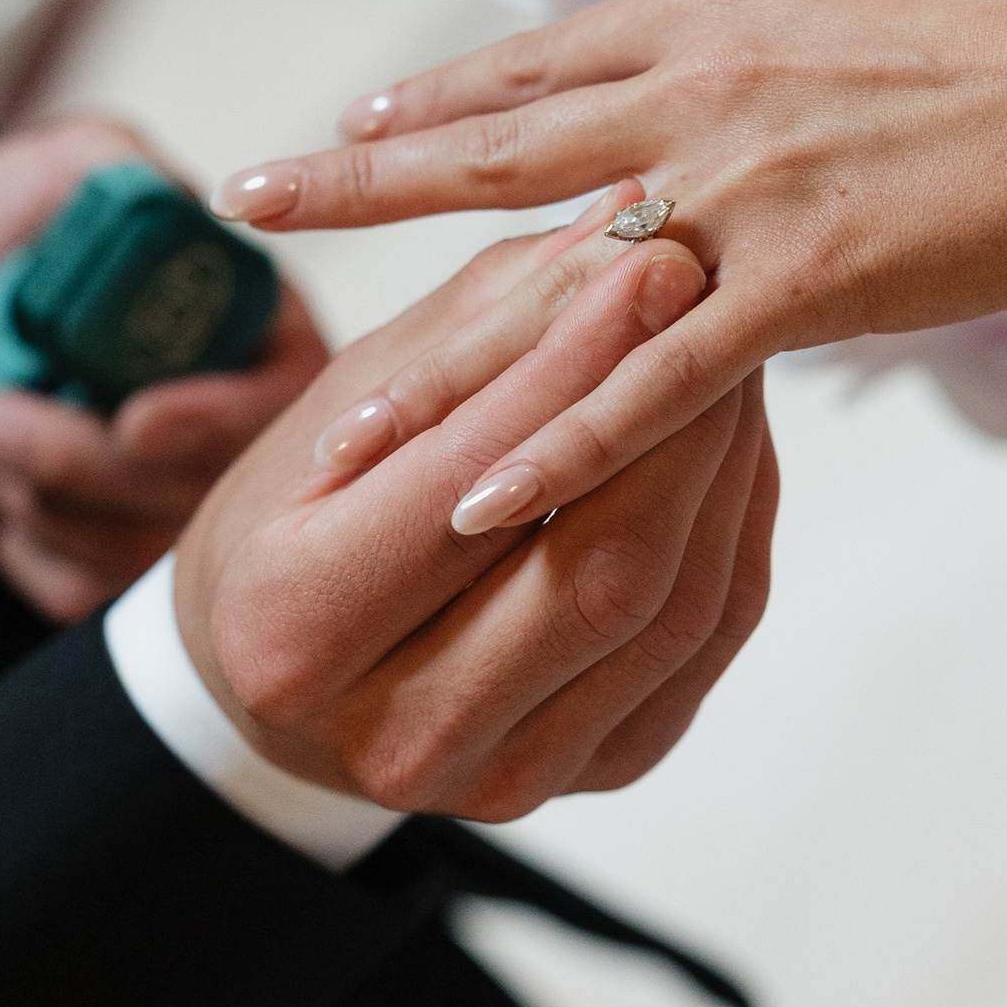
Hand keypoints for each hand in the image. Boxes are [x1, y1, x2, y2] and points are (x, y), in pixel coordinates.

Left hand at [0, 112, 326, 617]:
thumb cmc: (24, 225)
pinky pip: (90, 598)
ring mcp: (192, 506)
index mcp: (268, 337)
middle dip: (82, 467)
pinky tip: (7, 508)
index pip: (279, 405)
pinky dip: (34, 558)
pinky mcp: (128, 557)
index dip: (211, 424)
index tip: (133, 420)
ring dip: (41, 504)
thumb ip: (112, 175)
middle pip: (202, 500)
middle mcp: (253, 435)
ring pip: (138, 557)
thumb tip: (147, 202)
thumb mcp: (68, 170)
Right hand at [177, 224, 777, 819]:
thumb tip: (623, 229)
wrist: (272, 680)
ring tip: (731, 353)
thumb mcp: (348, 400)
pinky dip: (734, 529)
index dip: (575, 368)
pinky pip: (703, 644)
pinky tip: (731, 443)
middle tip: (718, 297)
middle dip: (676, 419)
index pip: (466, 483)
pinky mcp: (596, 776)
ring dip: (723, 468)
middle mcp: (397, 735)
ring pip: (672, 611)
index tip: (652, 258)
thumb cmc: (293, 520)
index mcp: (293, 628)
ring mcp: (508, 777)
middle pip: (595, 570)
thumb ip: (483, 324)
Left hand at [211, 0, 1006, 518]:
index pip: (545, 56)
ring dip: (434, 353)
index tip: (357, 118)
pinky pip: (654, 384)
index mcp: (726, 6)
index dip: (443, 92)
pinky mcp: (806, 287)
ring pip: (550, 277)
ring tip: (334, 413)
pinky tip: (482, 499)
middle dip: (357, 177)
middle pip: (492, 142)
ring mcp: (744, 194)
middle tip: (245, 201)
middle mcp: (703, 93)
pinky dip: (564, 445)